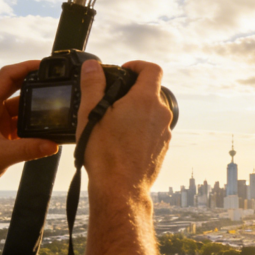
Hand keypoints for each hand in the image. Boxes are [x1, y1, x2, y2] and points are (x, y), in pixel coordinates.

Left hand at [0, 60, 58, 207]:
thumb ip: (28, 149)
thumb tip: (53, 144)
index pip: (6, 76)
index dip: (26, 67)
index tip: (45, 65)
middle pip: (16, 88)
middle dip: (36, 85)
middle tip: (57, 84)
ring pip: (20, 108)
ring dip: (36, 110)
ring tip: (55, 109)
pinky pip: (19, 123)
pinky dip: (32, 125)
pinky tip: (46, 129)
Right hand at [76, 60, 172, 200]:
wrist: (120, 189)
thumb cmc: (105, 154)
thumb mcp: (90, 114)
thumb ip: (92, 84)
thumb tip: (92, 66)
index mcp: (146, 100)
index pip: (152, 69)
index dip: (137, 65)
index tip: (124, 71)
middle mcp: (161, 114)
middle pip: (151, 91)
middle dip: (133, 91)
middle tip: (112, 100)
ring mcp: (164, 132)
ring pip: (152, 112)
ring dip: (136, 111)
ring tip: (114, 123)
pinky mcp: (163, 148)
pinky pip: (153, 130)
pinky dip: (141, 129)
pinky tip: (122, 141)